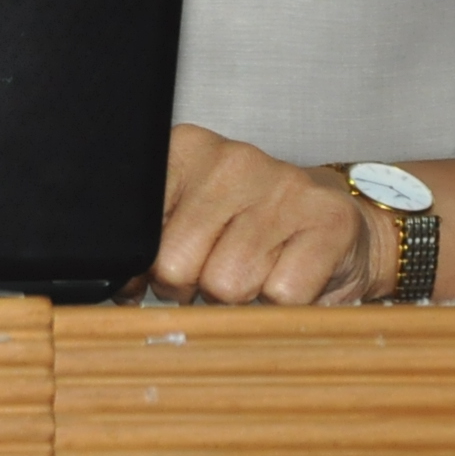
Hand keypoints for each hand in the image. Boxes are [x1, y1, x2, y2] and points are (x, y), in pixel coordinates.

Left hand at [145, 124, 392, 304]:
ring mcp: (282, 186)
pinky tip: (288, 275)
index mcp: (185, 150)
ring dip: (239, 298)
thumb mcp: (189, 220)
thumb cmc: (253, 228)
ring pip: (227, 284)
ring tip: (255, 272)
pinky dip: (282, 304)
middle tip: (215, 274)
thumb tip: (118, 288)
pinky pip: (280, 295)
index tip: (161, 273)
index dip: (144, 268)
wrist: (336, 225)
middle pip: (174, 264)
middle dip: (191, 288)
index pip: (137, 228)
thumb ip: (148, 245)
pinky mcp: (327, 221)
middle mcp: (231, 160)